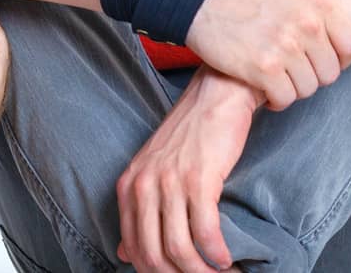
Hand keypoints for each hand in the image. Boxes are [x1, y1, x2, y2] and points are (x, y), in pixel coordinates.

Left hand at [116, 68, 258, 272]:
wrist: (216, 95)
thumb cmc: (190, 132)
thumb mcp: (152, 169)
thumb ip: (138, 210)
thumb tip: (124, 253)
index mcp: (128, 186)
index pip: (134, 248)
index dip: (155, 272)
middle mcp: (144, 186)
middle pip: (154, 256)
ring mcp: (170, 183)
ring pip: (180, 250)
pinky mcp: (199, 180)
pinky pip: (205, 233)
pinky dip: (217, 254)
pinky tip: (226, 259)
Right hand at [184, 0, 350, 109]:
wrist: (203, 3)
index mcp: (317, 3)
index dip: (341, 57)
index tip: (323, 56)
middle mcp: (305, 25)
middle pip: (330, 73)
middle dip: (314, 74)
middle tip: (295, 66)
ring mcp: (284, 47)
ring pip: (308, 88)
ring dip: (294, 87)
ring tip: (280, 74)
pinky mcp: (262, 69)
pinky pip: (285, 98)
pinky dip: (276, 98)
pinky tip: (266, 85)